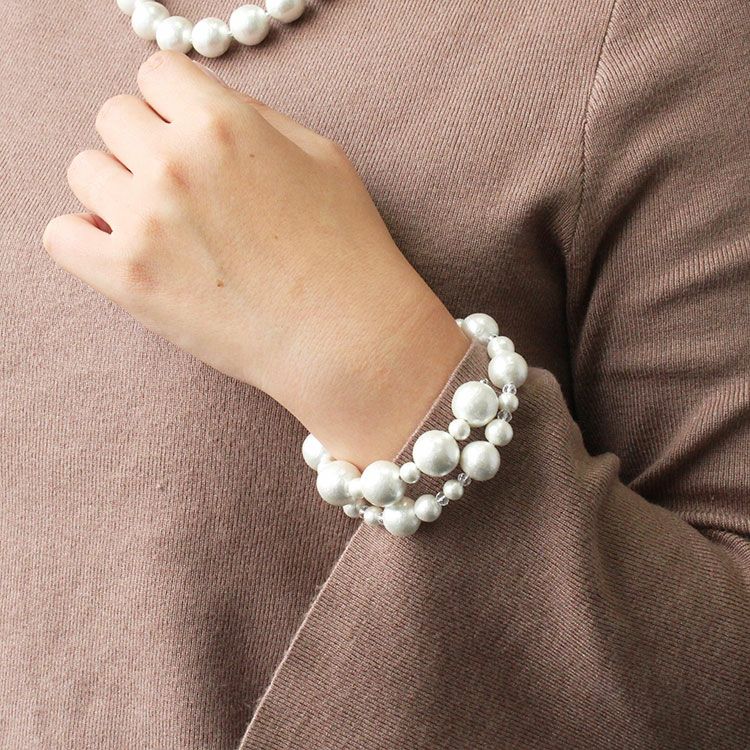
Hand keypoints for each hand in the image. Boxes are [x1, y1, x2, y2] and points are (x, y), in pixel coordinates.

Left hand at [43, 51, 468, 464]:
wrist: (348, 337)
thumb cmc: (346, 249)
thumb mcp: (319, 157)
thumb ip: (251, 119)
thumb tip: (201, 111)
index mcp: (222, 123)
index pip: (155, 74)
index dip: (173, 104)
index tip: (187, 134)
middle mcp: (174, 162)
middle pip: (114, 118)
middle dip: (146, 144)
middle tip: (183, 188)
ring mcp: (145, 222)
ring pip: (85, 173)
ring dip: (118, 191)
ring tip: (162, 226)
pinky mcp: (127, 281)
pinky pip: (60, 236)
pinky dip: (84, 240)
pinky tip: (125, 251)